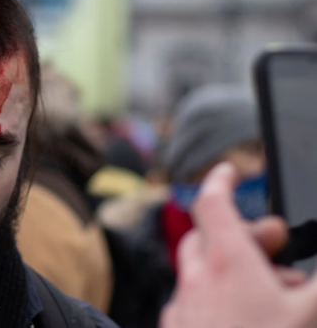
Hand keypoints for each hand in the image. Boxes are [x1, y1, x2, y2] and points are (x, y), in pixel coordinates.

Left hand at [160, 163, 316, 327]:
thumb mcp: (310, 313)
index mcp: (226, 262)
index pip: (212, 203)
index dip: (220, 181)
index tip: (228, 171)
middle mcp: (195, 279)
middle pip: (205, 237)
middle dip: (238, 234)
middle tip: (273, 250)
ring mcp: (181, 306)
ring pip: (196, 271)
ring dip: (226, 268)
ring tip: (263, 291)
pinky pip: (188, 301)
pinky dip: (211, 297)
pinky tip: (236, 315)